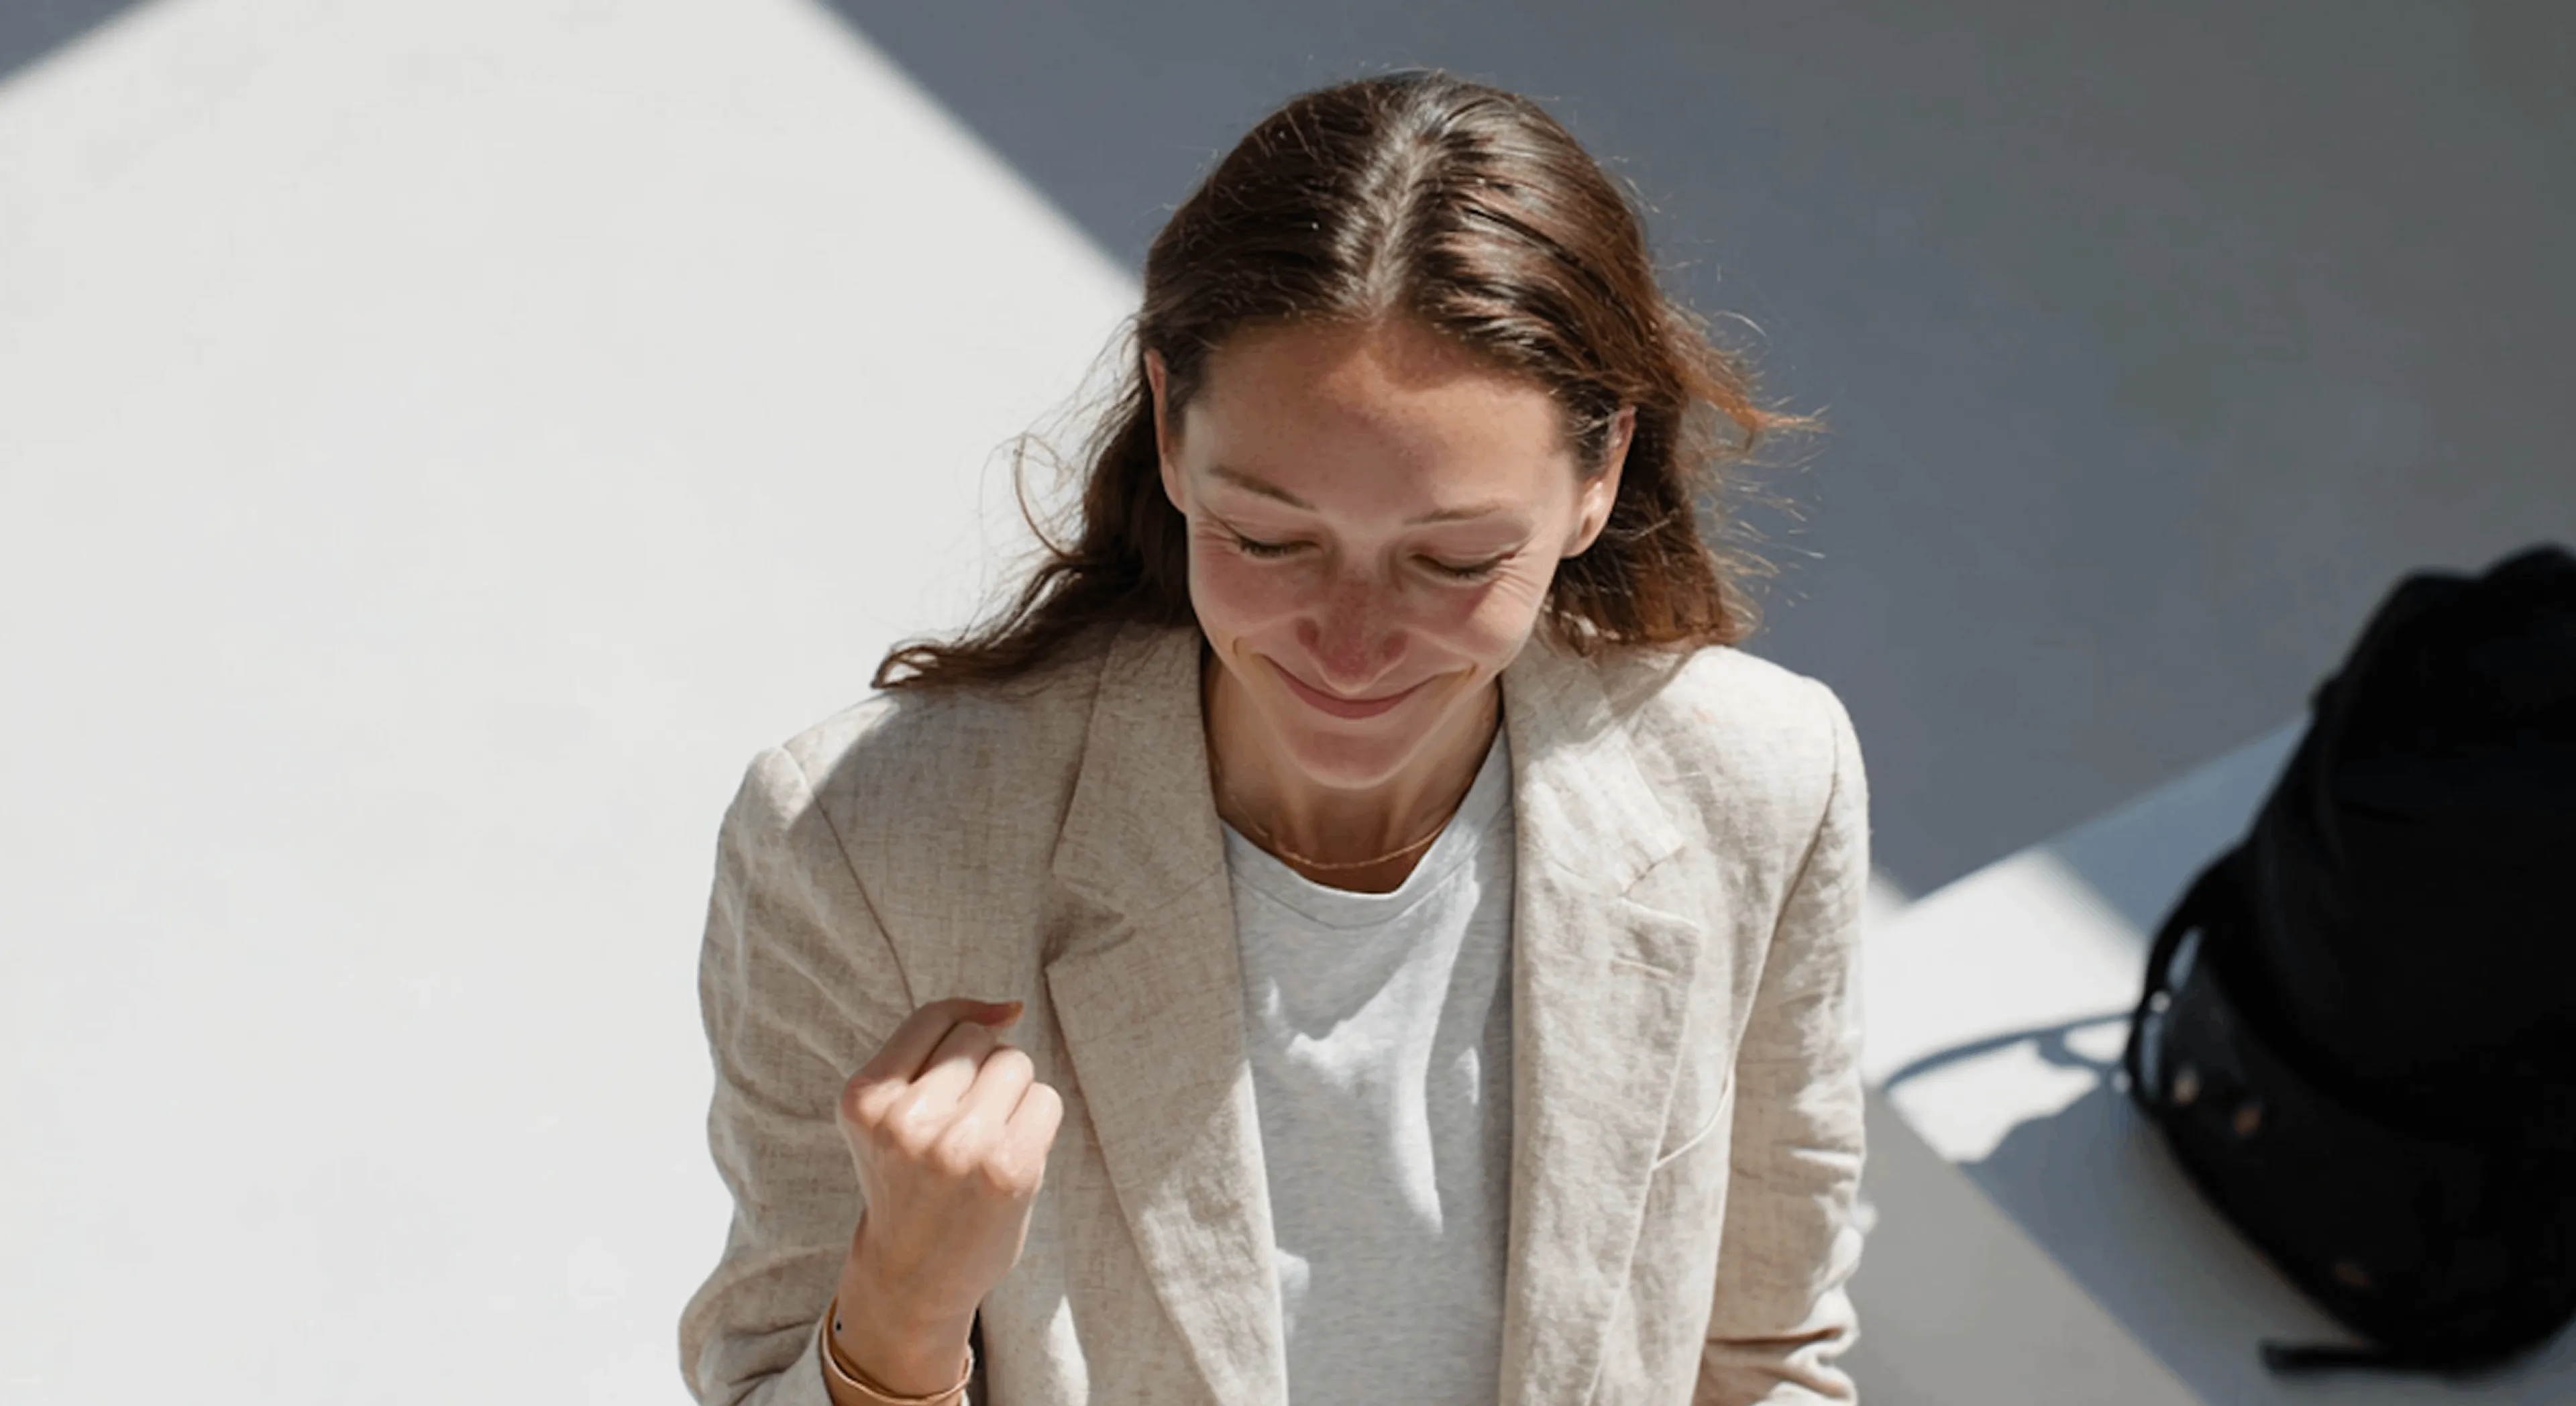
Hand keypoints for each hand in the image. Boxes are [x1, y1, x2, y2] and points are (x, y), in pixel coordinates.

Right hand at [836, 998, 1063, 1334]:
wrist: (912, 1278)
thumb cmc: (908, 1181)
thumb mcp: (890, 1111)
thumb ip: (933, 1050)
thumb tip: (1013, 1006)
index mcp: (865, 1098)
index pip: (935, 1017)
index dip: (962, 1028)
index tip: (961, 1071)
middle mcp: (904, 1120)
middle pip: (980, 1037)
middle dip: (984, 1067)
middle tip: (966, 1122)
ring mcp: (956, 1146)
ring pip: (1015, 1062)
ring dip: (1012, 1092)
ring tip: (986, 1139)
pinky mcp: (1006, 1169)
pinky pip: (1046, 1099)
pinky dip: (1037, 1120)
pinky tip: (1010, 1157)